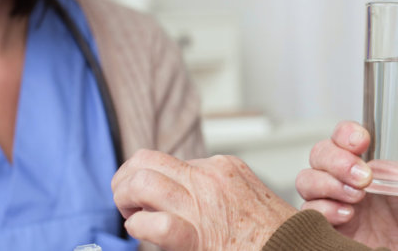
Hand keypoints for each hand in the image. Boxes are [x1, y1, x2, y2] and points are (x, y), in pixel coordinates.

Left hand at [112, 150, 298, 250]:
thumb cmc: (273, 236)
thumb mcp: (245, 198)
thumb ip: (215, 193)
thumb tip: (181, 200)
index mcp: (223, 167)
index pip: (169, 160)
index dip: (150, 178)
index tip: (148, 198)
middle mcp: (210, 179)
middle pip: (146, 160)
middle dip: (126, 179)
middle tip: (127, 202)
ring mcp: (202, 204)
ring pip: (141, 182)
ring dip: (124, 199)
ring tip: (129, 216)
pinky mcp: (193, 236)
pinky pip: (151, 224)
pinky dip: (138, 227)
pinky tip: (142, 234)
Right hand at [294, 121, 397, 250]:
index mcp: (365, 159)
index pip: (343, 135)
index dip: (346, 133)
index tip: (362, 141)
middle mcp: (343, 176)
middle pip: (320, 153)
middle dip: (338, 161)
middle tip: (364, 177)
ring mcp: (332, 200)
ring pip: (308, 179)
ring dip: (329, 184)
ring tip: (357, 197)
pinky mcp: (326, 225)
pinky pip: (309, 211)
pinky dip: (324, 210)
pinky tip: (347, 215)